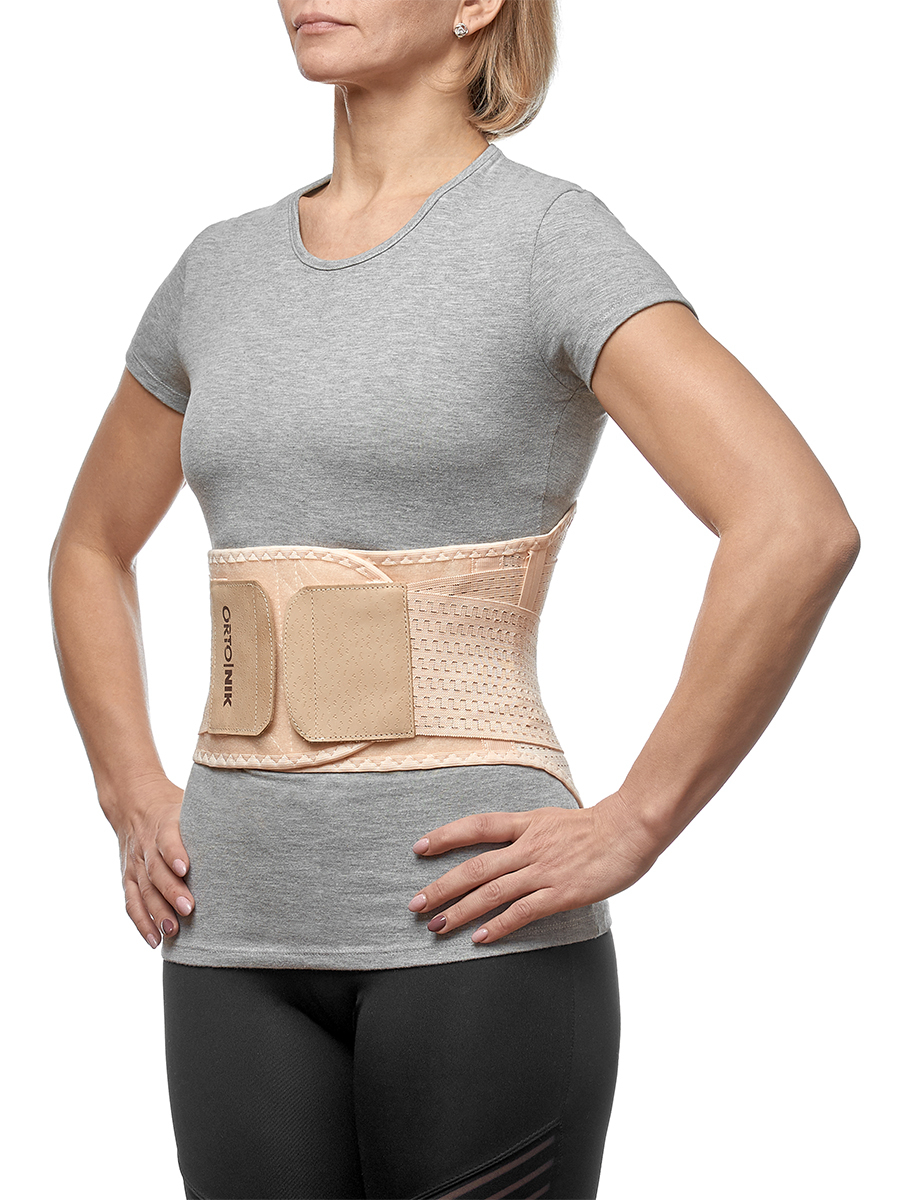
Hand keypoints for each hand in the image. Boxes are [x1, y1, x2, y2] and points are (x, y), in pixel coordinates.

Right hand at [106, 775, 194, 948]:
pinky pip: (132, 902)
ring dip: (158, 912)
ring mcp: (135, 864)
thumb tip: (251, 822)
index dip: (175, 853)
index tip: (186, 868)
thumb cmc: (173, 807)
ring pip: (144, 890)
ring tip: (173, 930)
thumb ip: (211, 815)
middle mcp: (146, 845)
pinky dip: (142, 923)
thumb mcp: (189, 803)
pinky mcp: (129, 878)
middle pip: (156, 870)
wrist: (134, 802)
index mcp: (164, 823)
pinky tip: (155, 940)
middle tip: (189, 909)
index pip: (167, 838)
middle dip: (171, 891)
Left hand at [406, 792, 661, 943]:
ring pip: (492, 891)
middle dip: (441, 886)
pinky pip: (523, 911)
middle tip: (415, 905)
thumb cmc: (598, 827)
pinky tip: (480, 938)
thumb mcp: (554, 820)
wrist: (632, 828)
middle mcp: (529, 846)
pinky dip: (499, 925)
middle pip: (475, 866)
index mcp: (527, 823)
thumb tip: (508, 851)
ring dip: (461, 911)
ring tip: (437, 927)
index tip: (419, 848)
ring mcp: (544, 870)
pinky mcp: (561, 893)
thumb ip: (529, 835)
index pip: (476, 826)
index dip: (445, 836)